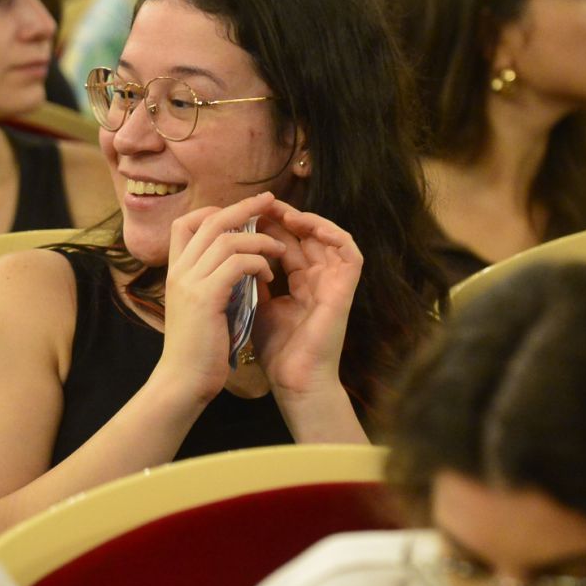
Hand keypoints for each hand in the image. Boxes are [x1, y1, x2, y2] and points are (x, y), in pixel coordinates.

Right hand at [157, 193, 288, 404]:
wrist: (183, 382)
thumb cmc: (196, 350)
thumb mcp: (199, 308)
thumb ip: (211, 284)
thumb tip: (235, 268)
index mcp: (175, 272)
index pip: (186, 223)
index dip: (214, 212)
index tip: (241, 215)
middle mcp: (179, 271)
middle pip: (209, 221)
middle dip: (243, 207)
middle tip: (269, 201)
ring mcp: (190, 283)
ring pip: (227, 239)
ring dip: (259, 240)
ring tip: (279, 250)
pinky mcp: (206, 297)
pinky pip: (237, 263)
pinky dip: (258, 263)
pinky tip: (270, 276)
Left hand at [252, 203, 362, 400]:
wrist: (295, 381)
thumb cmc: (278, 352)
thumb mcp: (259, 306)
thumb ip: (254, 280)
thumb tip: (237, 253)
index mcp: (300, 284)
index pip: (287, 244)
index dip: (269, 228)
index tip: (245, 216)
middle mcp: (319, 279)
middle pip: (305, 236)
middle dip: (283, 217)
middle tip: (260, 203)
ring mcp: (334, 282)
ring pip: (327, 237)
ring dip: (306, 220)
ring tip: (281, 211)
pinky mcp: (347, 288)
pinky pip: (349, 251)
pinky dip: (331, 232)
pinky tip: (305, 224)